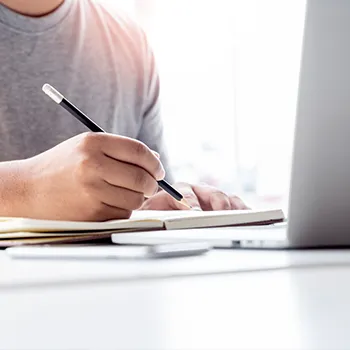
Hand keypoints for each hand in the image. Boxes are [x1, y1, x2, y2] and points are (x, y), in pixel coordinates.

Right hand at [23, 132, 163, 220]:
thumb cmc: (63, 166)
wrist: (29, 190)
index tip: (159, 170)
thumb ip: (121, 150)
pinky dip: (123, 209)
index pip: (138, 151)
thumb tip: (155, 159)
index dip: (154, 162)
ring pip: (136, 199)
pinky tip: (108, 203)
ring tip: (125, 193)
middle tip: (151, 185)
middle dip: (153, 184)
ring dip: (138, 198)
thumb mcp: (87, 147)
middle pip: (142, 177)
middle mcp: (92, 165)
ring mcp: (92, 190)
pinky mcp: (91, 212)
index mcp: (93, 143)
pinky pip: (123, 213)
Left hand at [140, 182, 248, 210]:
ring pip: (224, 197)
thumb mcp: (149, 214)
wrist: (164, 214)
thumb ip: (147, 212)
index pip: (184, 192)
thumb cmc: (157, 215)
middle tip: (217, 216)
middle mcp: (196, 192)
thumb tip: (144, 214)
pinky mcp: (224, 204)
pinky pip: (236, 204)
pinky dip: (242, 210)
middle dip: (215, 205)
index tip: (192, 212)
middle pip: (209, 193)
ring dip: (229, 207)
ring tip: (233, 218)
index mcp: (177, 191)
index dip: (189, 201)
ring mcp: (211, 197)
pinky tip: (246, 217)